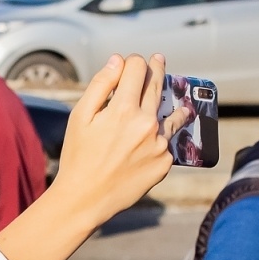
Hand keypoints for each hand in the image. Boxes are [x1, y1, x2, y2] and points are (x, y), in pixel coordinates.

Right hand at [0, 53, 186, 259]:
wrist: (86, 199)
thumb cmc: (78, 157)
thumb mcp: (80, 118)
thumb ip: (100, 85)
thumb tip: (117, 61)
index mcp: (123, 109)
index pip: (137, 69)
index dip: (133, 62)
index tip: (131, 62)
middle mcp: (146, 123)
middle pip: (156, 85)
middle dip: (156, 69)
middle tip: (159, 59)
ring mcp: (159, 143)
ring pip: (171, 113)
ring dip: (173, 104)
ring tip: (180, 103)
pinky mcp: (165, 162)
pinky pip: (167, 141)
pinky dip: (162, 138)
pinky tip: (156, 142)